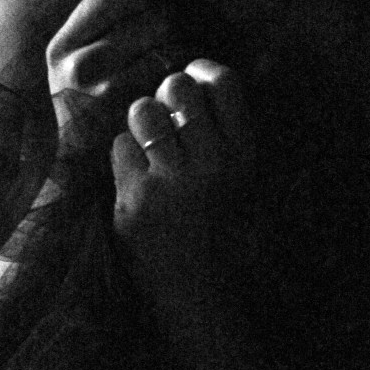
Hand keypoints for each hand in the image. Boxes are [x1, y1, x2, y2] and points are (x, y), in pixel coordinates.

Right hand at [46, 0, 172, 163]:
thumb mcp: (77, 63)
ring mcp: (103, 93)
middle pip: (148, 19)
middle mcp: (77, 67)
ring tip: (189, 54)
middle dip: (175, 20)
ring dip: (188, 48)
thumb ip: (101, 25)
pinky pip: (174, 81)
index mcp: (61, 46)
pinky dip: (188, 77)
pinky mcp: (132, 116)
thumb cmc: (89, 108)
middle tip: (185, 28)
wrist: (79, 171)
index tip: (159, 1)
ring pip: (167, 48)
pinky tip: (188, 82)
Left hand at [110, 59, 255, 300]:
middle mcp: (211, 163)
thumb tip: (208, 85)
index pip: (223, 82)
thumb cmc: (230, 244)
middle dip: (167, 93)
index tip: (193, 74)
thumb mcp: (250, 187)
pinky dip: (124, 158)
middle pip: (177, 87)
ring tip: (149, 142)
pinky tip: (136, 177)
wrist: (203, 301)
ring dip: (142, 121)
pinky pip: (119, 148)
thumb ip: (233, 140)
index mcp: (245, 156)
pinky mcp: (134, 202)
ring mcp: (170, 183)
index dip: (202, 68)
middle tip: (167, 113)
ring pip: (143, 111)